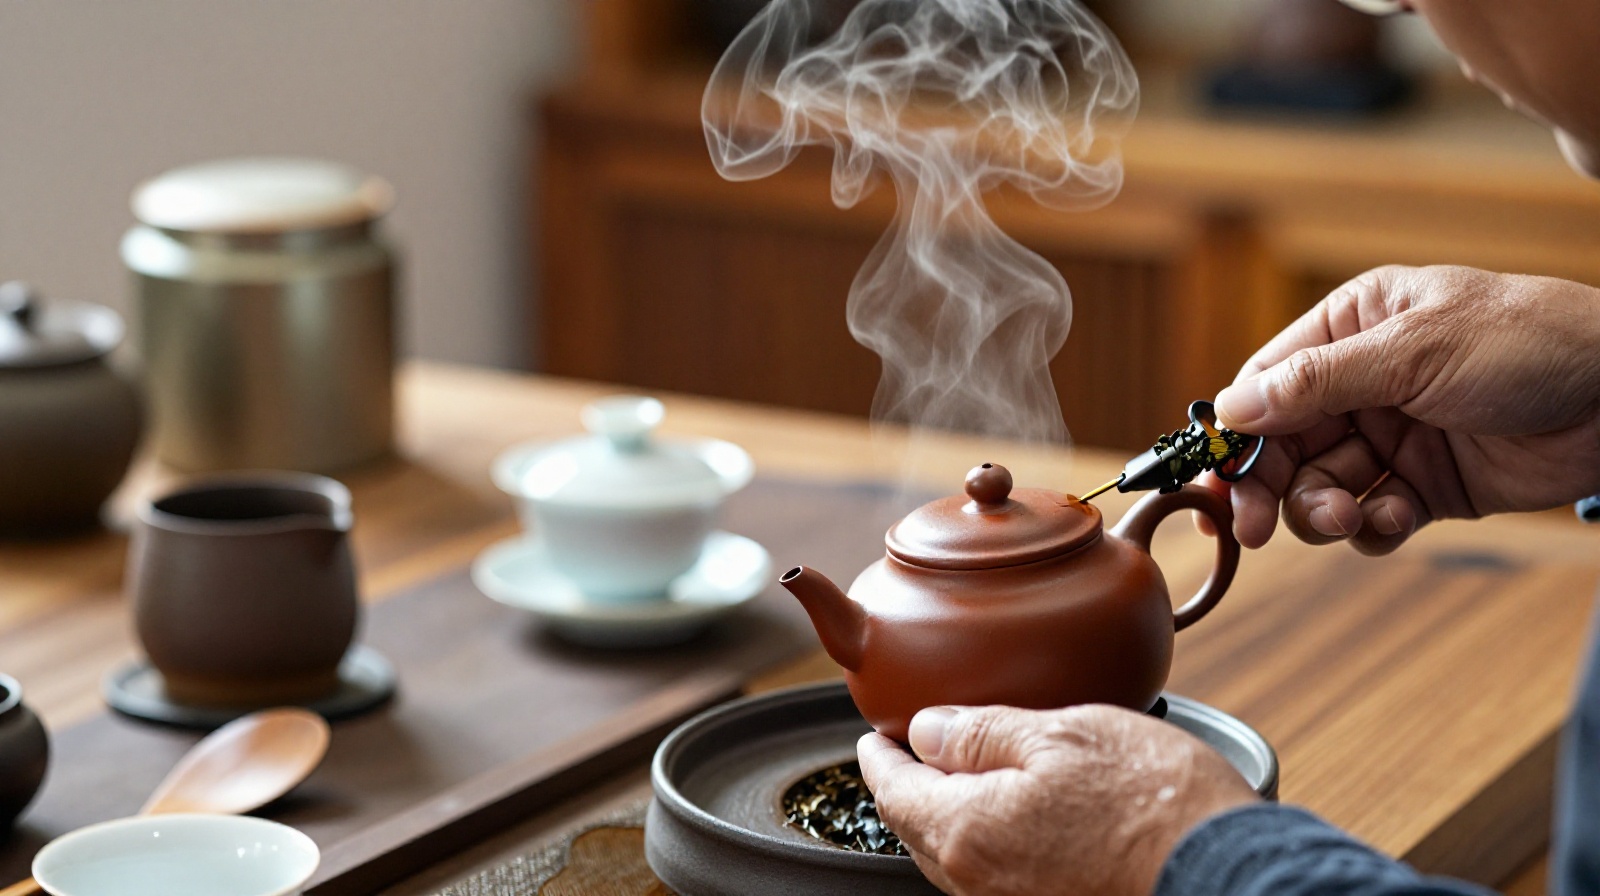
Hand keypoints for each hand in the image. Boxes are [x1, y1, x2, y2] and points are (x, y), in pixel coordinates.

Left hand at [858, 704, 1257, 895]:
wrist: (1228, 874)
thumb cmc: (1155, 801)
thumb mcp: (1064, 734)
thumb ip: (983, 733)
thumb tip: (927, 730)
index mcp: (967, 829)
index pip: (892, 791)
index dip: (878, 755)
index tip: (874, 734)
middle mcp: (979, 880)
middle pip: (917, 828)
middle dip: (907, 786)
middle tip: (910, 749)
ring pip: (955, 855)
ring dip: (946, 813)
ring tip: (957, 774)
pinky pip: (994, 874)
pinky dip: (985, 837)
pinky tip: (1012, 812)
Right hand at [1204, 265, 1599, 553]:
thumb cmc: (1530, 344)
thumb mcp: (1414, 351)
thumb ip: (1317, 381)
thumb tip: (1231, 409)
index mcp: (1353, 327)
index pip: (1267, 384)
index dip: (1236, 435)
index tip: (1219, 481)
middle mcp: (1365, 380)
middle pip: (1283, 445)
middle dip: (1271, 487)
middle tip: (1257, 529)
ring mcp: (1395, 434)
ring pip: (1321, 486)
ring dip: (1323, 511)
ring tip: (1350, 518)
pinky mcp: (1428, 484)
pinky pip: (1373, 515)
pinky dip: (1376, 526)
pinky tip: (1402, 518)